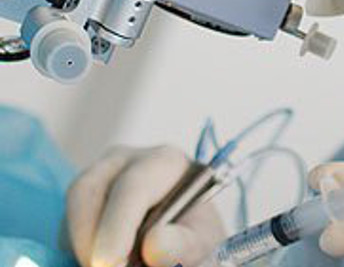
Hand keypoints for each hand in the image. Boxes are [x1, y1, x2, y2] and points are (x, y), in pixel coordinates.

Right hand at [65, 146, 224, 266]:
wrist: (184, 238)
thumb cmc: (195, 235)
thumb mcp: (202, 241)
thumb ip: (184, 244)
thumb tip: (155, 246)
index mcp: (165, 161)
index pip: (133, 186)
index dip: (117, 227)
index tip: (110, 264)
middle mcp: (127, 162)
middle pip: (88, 191)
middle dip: (89, 238)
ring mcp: (99, 178)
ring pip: (72, 212)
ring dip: (84, 246)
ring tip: (113, 266)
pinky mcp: (81, 203)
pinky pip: (66, 228)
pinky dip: (80, 250)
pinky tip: (105, 261)